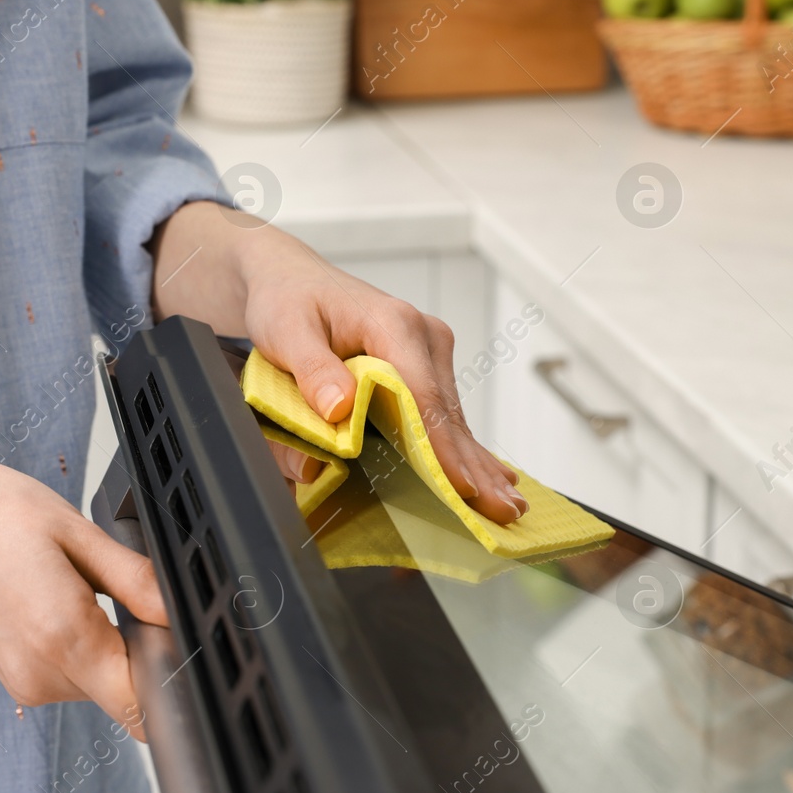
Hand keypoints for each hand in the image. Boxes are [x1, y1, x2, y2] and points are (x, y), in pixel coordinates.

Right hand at [0, 409, 166, 737]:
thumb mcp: (78, 534)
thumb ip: (137, 583)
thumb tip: (183, 613)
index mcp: (63, 639)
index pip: (142, 706)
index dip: (173, 678)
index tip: (179, 639)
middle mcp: (42, 676)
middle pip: (127, 691)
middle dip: (144, 648)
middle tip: (125, 587)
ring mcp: (24, 682)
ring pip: (101, 682)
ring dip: (111, 643)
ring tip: (80, 583)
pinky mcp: (15, 676)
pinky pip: (73, 673)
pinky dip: (84, 643)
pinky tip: (63, 596)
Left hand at [152, 202, 526, 522]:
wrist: (290, 279)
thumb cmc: (287, 302)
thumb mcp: (286, 332)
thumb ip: (313, 370)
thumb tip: (342, 406)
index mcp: (392, 324)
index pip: (424, 396)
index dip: (443, 448)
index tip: (461, 486)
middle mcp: (422, 334)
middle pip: (449, 411)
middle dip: (475, 467)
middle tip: (503, 512)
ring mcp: (429, 349)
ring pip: (453, 416)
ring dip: (476, 463)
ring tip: (507, 506)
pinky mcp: (426, 363)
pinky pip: (444, 412)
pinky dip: (462, 447)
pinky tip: (493, 476)